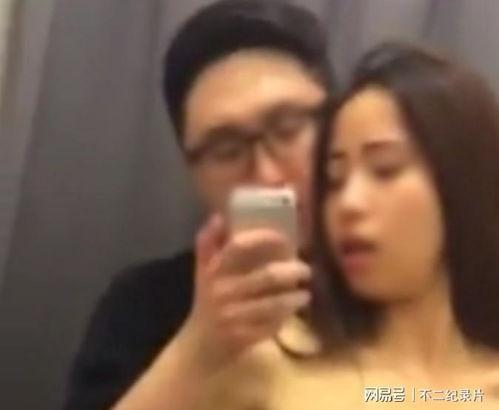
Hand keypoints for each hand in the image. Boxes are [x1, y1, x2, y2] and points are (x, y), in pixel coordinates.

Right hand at [181, 214, 311, 368]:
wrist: (200, 346)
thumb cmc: (206, 302)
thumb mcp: (203, 272)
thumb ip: (208, 243)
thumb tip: (218, 216)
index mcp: (214, 271)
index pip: (239, 246)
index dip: (264, 237)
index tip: (285, 238)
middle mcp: (223, 292)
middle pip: (268, 275)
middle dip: (293, 270)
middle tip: (306, 269)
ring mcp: (233, 317)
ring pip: (275, 304)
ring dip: (295, 297)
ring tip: (305, 294)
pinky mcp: (244, 338)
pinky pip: (273, 325)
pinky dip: (286, 318)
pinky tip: (292, 312)